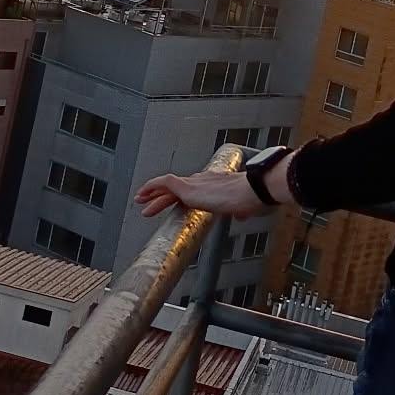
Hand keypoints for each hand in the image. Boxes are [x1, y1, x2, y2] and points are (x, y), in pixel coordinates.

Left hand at [135, 168, 266, 220]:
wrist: (254, 191)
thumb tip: (242, 215)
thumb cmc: (254, 198)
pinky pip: (165, 183)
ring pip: (168, 186)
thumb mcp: (244, 207)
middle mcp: (203, 180)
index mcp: (216, 184)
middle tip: (150, 201)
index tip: (174, 201)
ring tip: (140, 200)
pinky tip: (143, 193)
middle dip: (163, 195)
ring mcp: (195, 183)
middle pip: (177, 187)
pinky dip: (153, 187)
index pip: (193, 189)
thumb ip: (240, 210)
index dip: (181, 196)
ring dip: (153, 194)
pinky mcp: (188, 187)